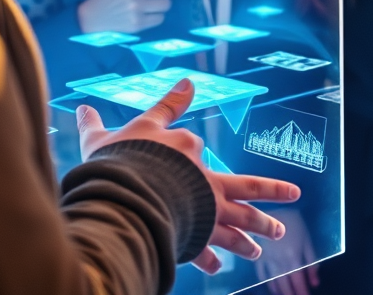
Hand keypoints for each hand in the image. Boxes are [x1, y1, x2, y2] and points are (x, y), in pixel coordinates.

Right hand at [77, 0, 175, 33]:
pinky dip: (155, 17)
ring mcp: (136, 17)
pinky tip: (145, 13)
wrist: (91, 17)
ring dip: (160, 8)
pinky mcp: (136, 28)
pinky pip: (158, 21)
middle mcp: (135, 2)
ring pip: (164, 12)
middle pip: (167, 2)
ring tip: (151, 4)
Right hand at [77, 78, 301, 272]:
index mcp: (181, 146)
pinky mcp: (200, 229)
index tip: (196, 157)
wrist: (128, 189)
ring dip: (259, 227)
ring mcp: (204, 202)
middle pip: (242, 185)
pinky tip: (221, 266)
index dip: (189, 154)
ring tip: (274, 236)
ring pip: (242, 215)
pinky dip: (218, 255)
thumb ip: (97, 124)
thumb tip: (83, 106)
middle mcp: (201, 173)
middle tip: (290, 197)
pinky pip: (213, 245)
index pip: (191, 147)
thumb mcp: (116, 133)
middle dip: (268, 194)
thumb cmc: (121, 159)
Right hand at [255, 207, 318, 293]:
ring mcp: (268, 259)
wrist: (274, 204)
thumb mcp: (307, 238)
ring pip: (274, 283)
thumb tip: (315, 281)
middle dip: (292, 294)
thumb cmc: (294, 220)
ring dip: (281, 292)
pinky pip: (262, 274)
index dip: (303, 292)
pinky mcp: (258, 253)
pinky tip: (272, 288)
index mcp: (294, 257)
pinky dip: (268, 283)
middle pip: (286, 285)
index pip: (299, 282)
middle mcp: (280, 261)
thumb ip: (312, 261)